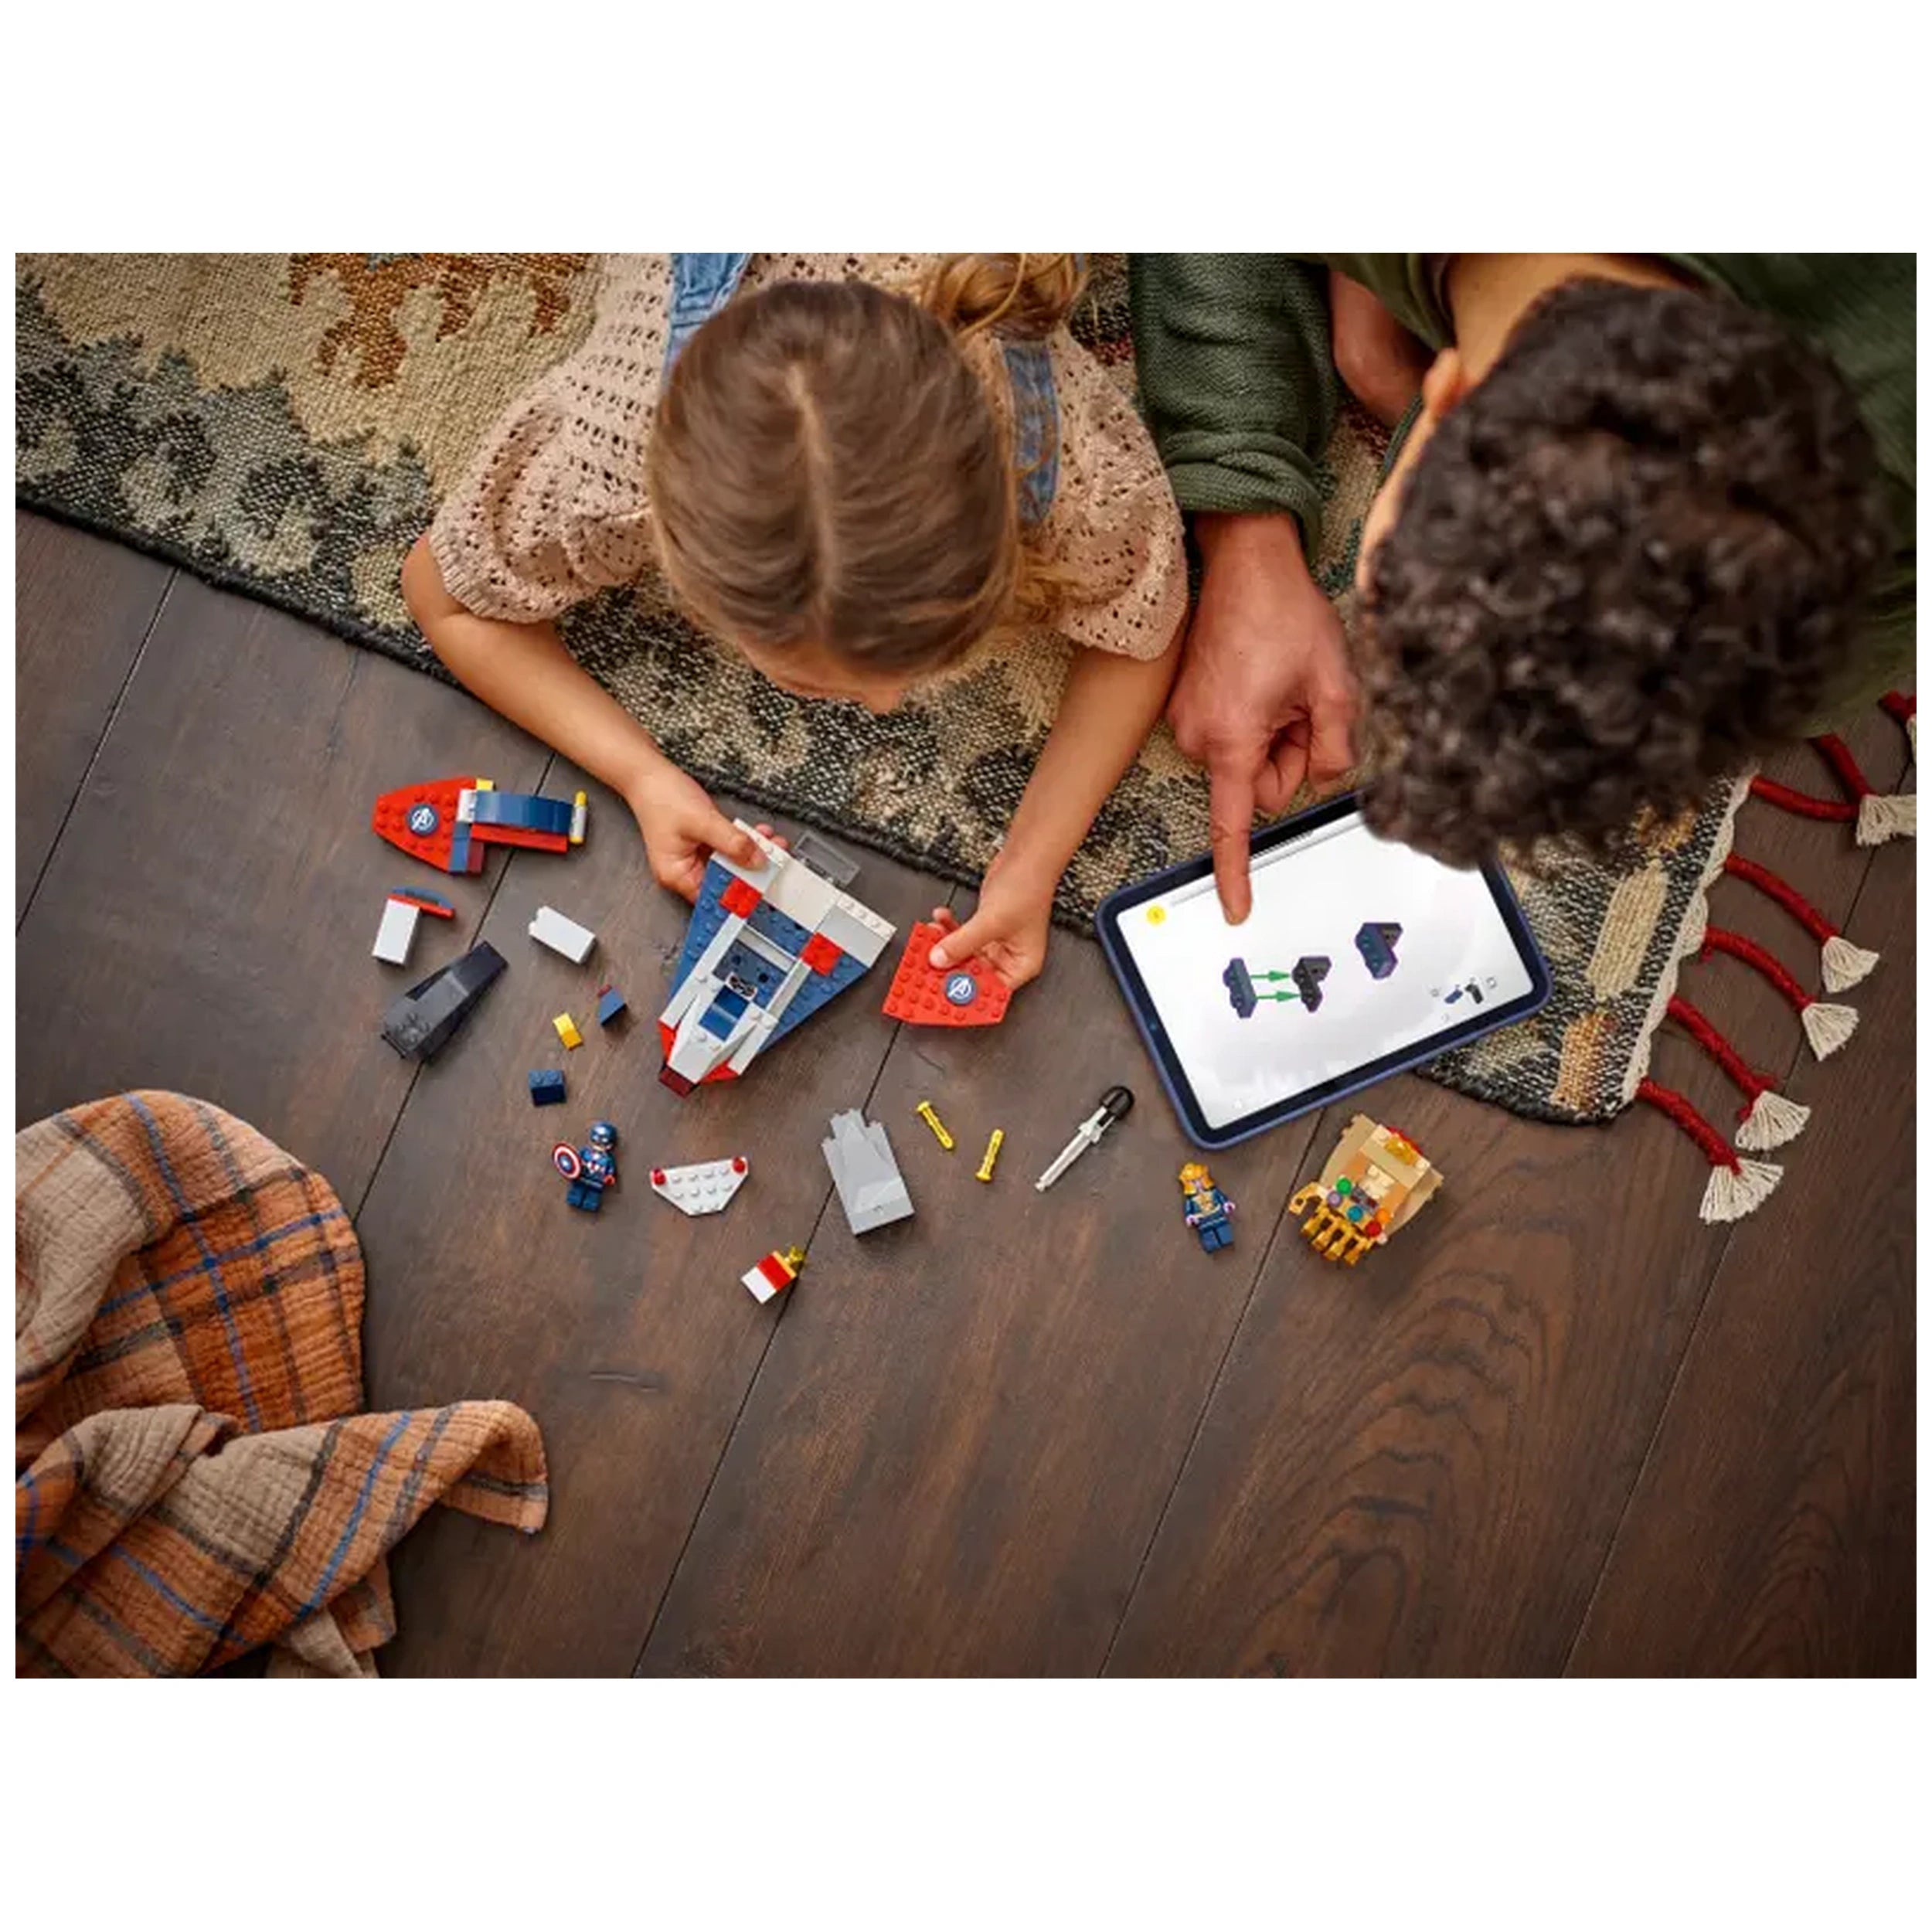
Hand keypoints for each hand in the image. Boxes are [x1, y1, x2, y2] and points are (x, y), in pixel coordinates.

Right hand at [624, 759, 764, 901]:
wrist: (648, 774)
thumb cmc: (661, 797)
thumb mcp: (702, 821)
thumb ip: (732, 842)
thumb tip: (757, 861)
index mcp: (677, 874)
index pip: (713, 897)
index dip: (739, 894)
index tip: (764, 886)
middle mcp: (685, 870)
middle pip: (726, 881)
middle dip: (752, 870)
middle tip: (775, 860)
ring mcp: (695, 857)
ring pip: (731, 864)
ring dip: (752, 853)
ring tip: (771, 843)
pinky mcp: (704, 844)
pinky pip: (729, 849)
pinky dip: (743, 842)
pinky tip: (757, 834)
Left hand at [925, 860, 1054, 991]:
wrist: (1026, 857)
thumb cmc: (1027, 888)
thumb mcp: (991, 922)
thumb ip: (962, 942)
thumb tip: (939, 959)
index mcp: (1020, 966)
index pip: (989, 994)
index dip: (964, 999)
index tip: (939, 1000)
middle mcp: (1008, 958)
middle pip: (972, 976)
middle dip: (947, 970)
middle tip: (924, 970)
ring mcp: (994, 943)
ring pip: (962, 956)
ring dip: (943, 947)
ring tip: (926, 941)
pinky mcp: (983, 929)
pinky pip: (960, 937)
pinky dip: (947, 930)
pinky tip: (938, 920)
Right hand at [1171, 514, 1356, 923]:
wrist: (1245, 561)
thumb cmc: (1284, 614)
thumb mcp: (1334, 685)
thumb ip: (1337, 745)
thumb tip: (1328, 776)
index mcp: (1232, 739)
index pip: (1233, 825)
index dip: (1236, 872)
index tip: (1236, 908)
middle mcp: (1199, 736)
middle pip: (1259, 785)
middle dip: (1289, 756)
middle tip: (1303, 705)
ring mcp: (1187, 720)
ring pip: (1247, 759)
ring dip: (1274, 732)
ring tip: (1280, 682)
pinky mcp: (1187, 705)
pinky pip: (1231, 734)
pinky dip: (1255, 715)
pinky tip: (1262, 674)